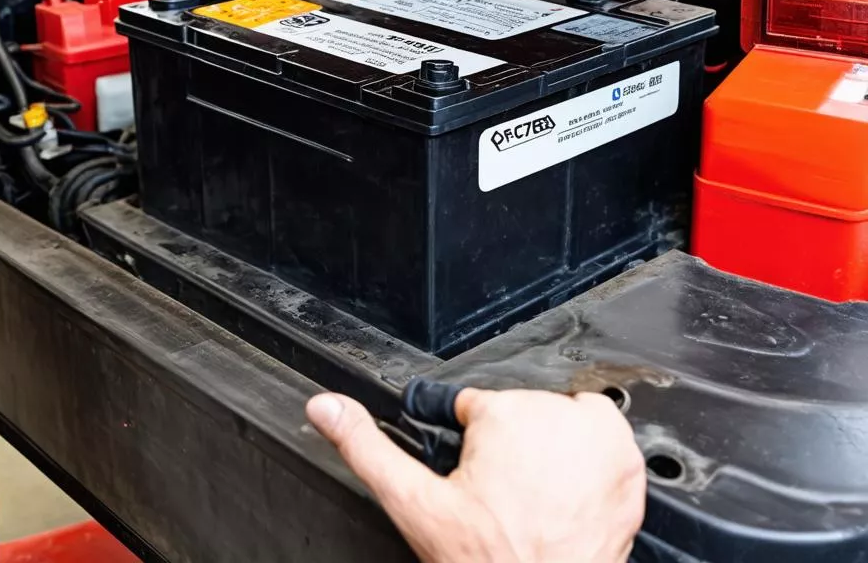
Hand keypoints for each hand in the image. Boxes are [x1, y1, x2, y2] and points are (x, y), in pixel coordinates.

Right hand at [306, 387, 644, 562]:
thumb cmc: (487, 560)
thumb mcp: (413, 504)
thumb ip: (366, 447)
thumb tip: (324, 407)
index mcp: (503, 415)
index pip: (477, 405)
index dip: (472, 441)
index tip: (478, 475)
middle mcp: (557, 417)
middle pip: (520, 407)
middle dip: (509, 442)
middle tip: (506, 492)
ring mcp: (599, 441)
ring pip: (561, 414)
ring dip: (550, 441)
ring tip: (537, 491)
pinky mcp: (628, 465)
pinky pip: (604, 435)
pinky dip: (589, 455)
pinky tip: (568, 491)